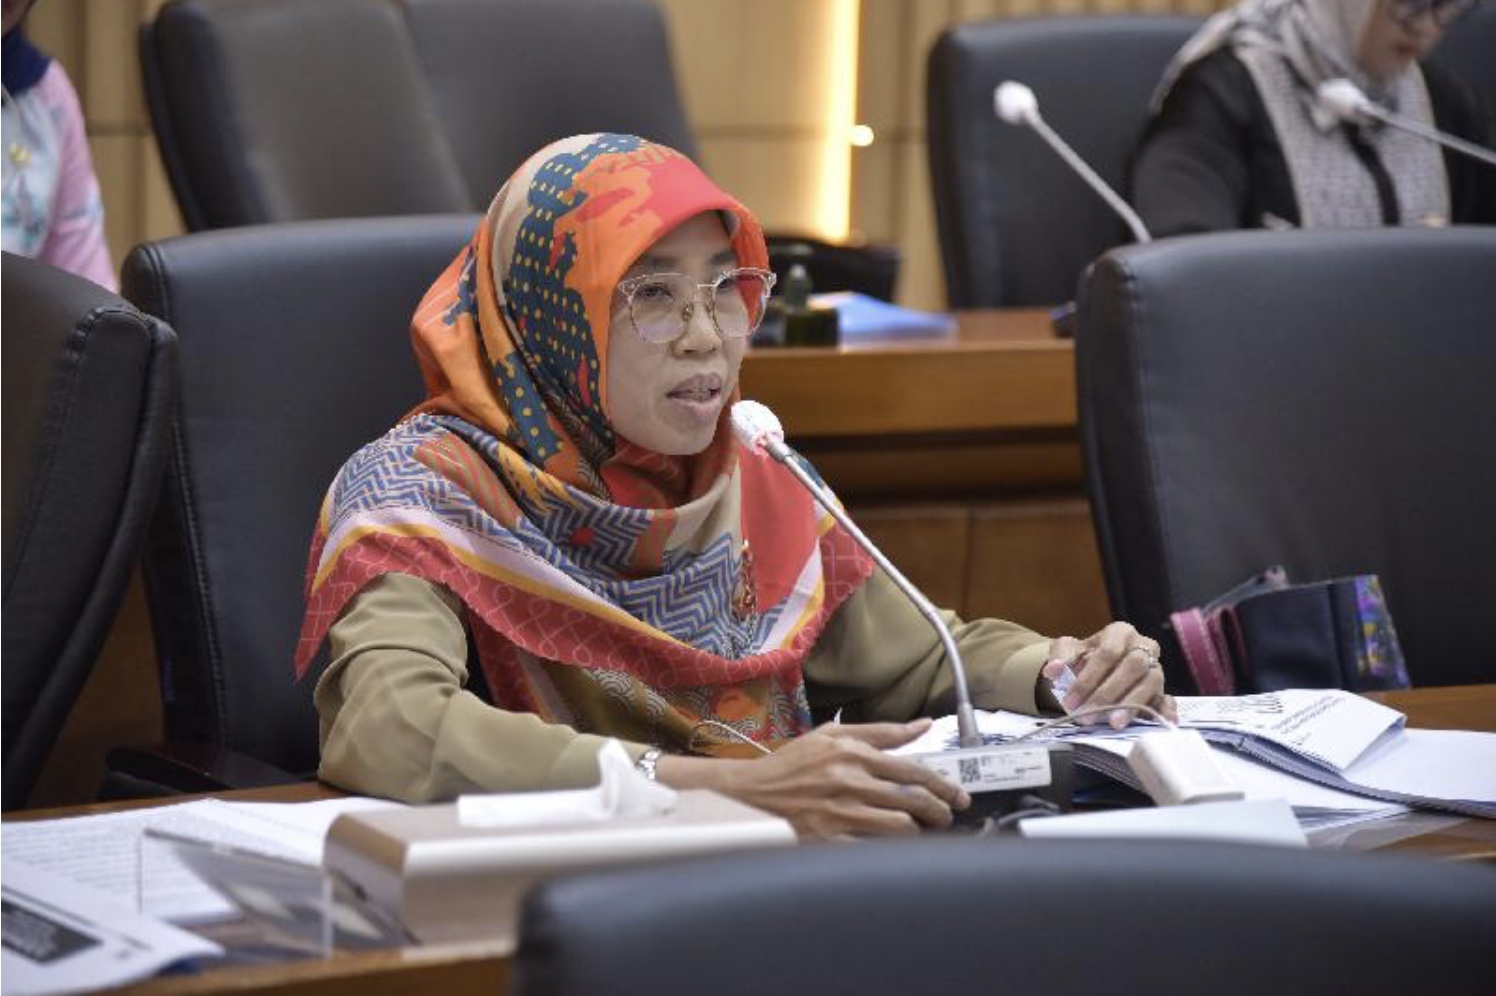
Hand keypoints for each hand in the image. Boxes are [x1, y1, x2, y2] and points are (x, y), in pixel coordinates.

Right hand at [661, 719, 969, 839]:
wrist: (749, 793)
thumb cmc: (792, 764)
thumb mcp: (833, 735)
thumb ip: (882, 732)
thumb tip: (922, 726)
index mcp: (853, 754)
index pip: (913, 771)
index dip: (944, 786)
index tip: (958, 796)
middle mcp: (849, 782)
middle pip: (913, 800)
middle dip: (940, 811)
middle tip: (947, 816)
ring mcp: (839, 813)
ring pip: (899, 826)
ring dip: (919, 831)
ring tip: (923, 831)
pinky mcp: (827, 839)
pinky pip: (871, 849)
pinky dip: (890, 850)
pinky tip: (895, 848)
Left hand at [1041, 622, 1175, 728]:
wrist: (1095, 668)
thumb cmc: (1084, 657)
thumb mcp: (1068, 650)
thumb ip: (1060, 656)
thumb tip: (1053, 670)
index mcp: (1121, 632)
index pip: (1108, 653)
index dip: (1088, 678)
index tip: (1070, 701)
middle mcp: (1144, 647)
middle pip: (1133, 667)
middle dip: (1108, 693)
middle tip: (1088, 715)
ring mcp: (1156, 668)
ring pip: (1151, 682)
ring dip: (1132, 704)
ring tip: (1113, 723)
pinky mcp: (1163, 690)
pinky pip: (1168, 699)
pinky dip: (1167, 710)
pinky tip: (1163, 721)